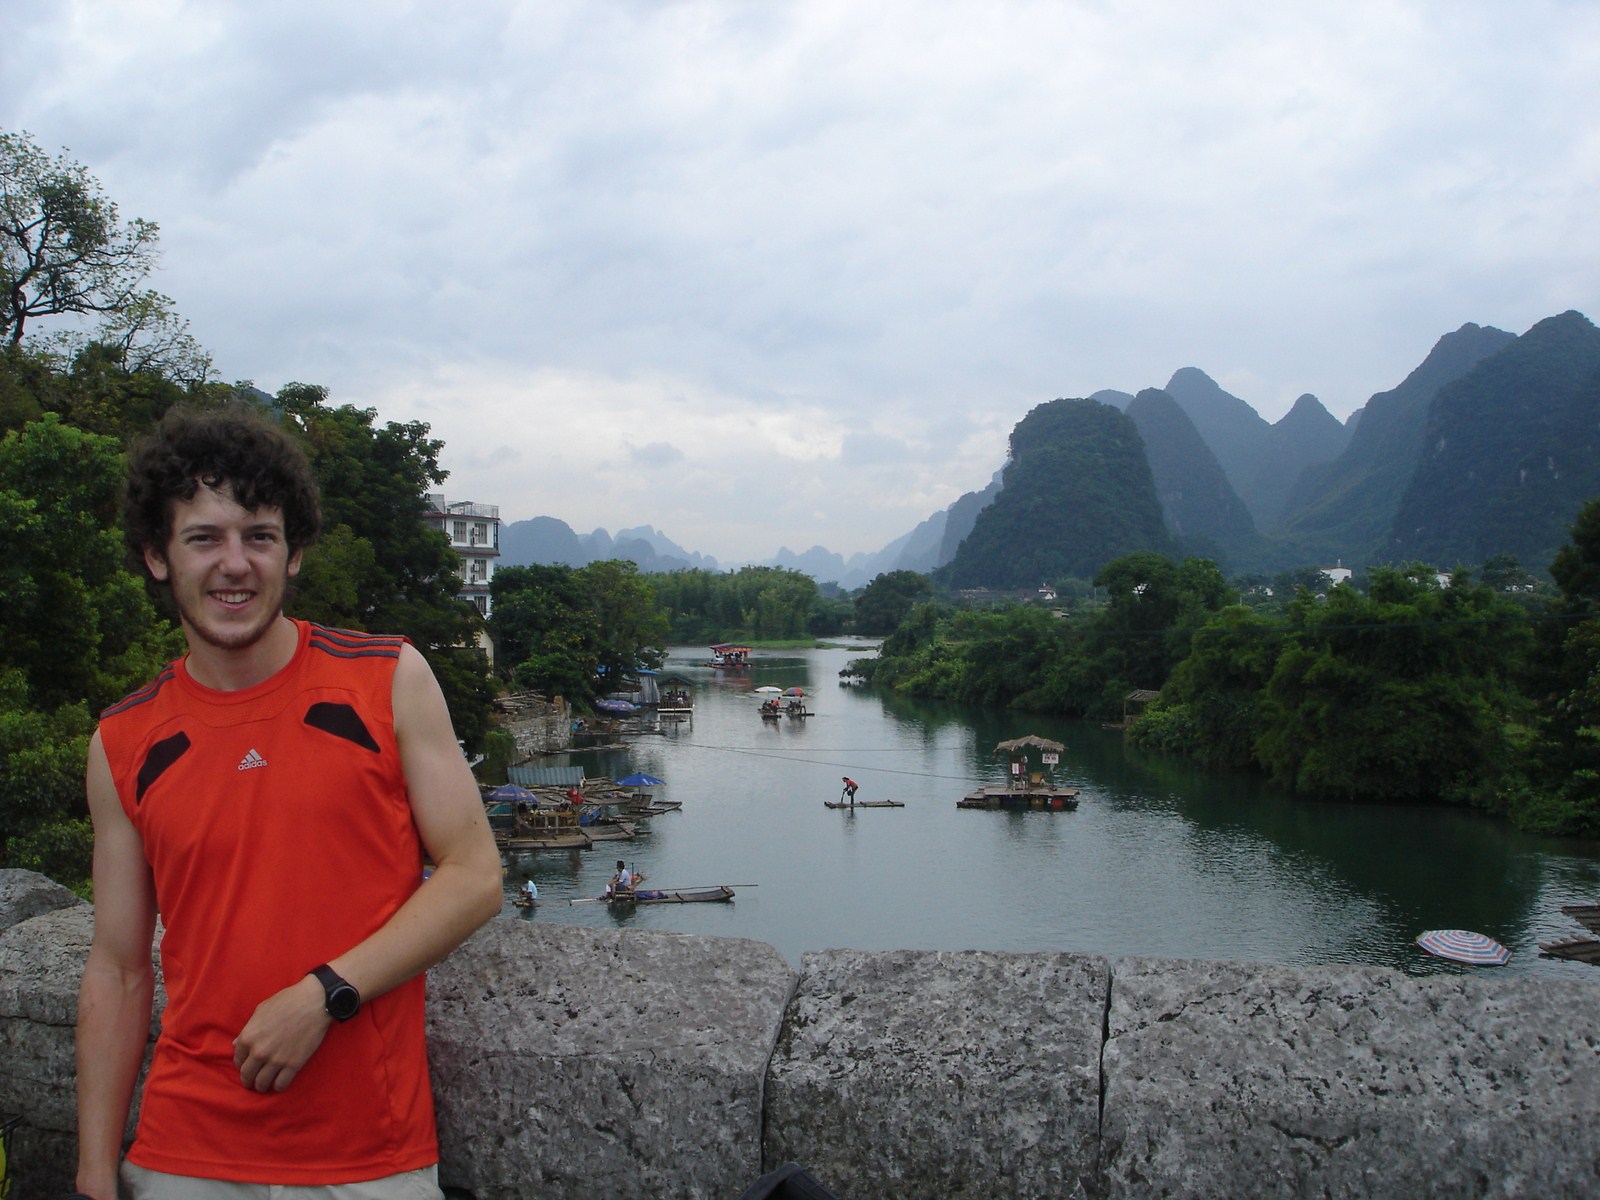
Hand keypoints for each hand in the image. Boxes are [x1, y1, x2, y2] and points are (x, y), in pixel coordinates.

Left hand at [232, 974, 332, 1091]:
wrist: (314, 1002)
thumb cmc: (288, 1001)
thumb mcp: (262, 1010)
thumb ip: (248, 1029)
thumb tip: (236, 1044)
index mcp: (248, 1037)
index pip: (237, 1060)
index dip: (242, 1064)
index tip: (248, 1065)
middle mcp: (258, 1052)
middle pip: (247, 1075)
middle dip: (248, 1080)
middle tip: (253, 1081)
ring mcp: (276, 1060)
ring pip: (262, 1084)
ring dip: (262, 1086)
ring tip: (265, 1084)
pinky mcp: (293, 1065)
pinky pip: (281, 1084)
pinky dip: (278, 1086)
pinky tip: (280, 1082)